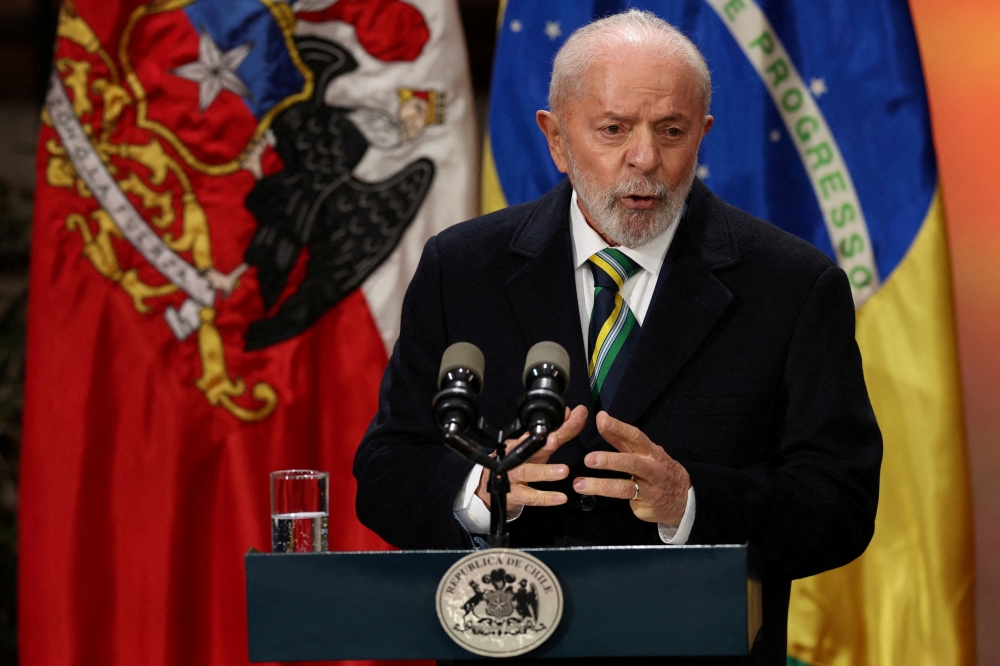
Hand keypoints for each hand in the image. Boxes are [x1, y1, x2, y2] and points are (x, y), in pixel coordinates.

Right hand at [476, 405, 587, 510]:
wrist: (490, 491)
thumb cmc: (518, 467)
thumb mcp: (537, 450)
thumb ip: (558, 433)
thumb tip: (574, 413)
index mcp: (521, 444)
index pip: (538, 432)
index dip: (555, 425)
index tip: (569, 416)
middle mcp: (514, 457)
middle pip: (527, 449)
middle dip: (542, 444)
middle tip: (555, 439)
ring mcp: (511, 477)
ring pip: (527, 473)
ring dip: (545, 471)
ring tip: (563, 471)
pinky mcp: (514, 495)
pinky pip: (530, 497)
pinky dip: (546, 498)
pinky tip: (561, 498)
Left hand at [572, 411, 690, 524]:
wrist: (683, 498)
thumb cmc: (657, 470)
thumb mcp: (643, 453)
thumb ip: (621, 439)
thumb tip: (601, 419)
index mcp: (650, 451)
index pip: (635, 436)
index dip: (618, 428)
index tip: (601, 419)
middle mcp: (651, 467)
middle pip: (631, 462)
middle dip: (610, 460)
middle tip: (589, 459)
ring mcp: (649, 487)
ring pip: (624, 485)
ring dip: (601, 484)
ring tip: (579, 484)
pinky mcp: (645, 503)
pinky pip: (625, 499)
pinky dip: (608, 495)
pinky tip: (590, 495)